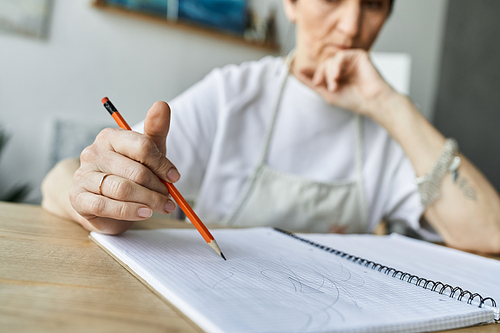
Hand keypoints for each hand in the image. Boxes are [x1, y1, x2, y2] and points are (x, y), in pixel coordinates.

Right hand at [69, 101, 178, 233]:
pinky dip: (130, 211)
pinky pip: (106, 206)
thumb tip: (162, 104)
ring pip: (123, 189)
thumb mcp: (146, 152)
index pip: (142, 146)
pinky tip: (144, 213)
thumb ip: (155, 131)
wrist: (102, 199)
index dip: (162, 164)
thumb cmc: (127, 172)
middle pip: (136, 171)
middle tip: (169, 198)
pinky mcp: (78, 198)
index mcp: (110, 137)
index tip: (174, 177)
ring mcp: (83, 175)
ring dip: (148, 201)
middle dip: (157, 187)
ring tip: (161, 206)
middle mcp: (93, 152)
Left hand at [295, 49, 396, 120]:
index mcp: (335, 76)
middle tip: (329, 88)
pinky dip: (336, 66)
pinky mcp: (357, 55)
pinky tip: (338, 76)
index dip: (313, 74)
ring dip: (329, 73)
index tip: (312, 79)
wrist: (372, 101)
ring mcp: (349, 60)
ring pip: (330, 60)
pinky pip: (340, 56)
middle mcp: (342, 67)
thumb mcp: (326, 93)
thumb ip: (311, 82)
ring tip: (335, 86)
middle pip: (322, 65)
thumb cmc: (353, 100)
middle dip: (322, 76)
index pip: (319, 70)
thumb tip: (296, 72)